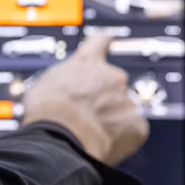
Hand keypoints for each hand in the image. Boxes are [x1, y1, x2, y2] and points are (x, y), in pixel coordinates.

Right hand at [21, 33, 148, 165]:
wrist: (61, 139)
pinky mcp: (137, 124)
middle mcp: (112, 76)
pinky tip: (104, 143)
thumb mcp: (46, 83)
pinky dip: (123, 137)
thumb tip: (65, 89)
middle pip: (113, 83)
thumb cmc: (47, 112)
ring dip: (112, 118)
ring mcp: (127, 100)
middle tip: (87, 114)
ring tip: (91, 133)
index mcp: (88, 62)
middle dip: (104, 97)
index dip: (103, 43)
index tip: (107, 42)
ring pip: (122, 108)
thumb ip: (65, 80)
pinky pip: (133, 130)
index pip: (100, 42)